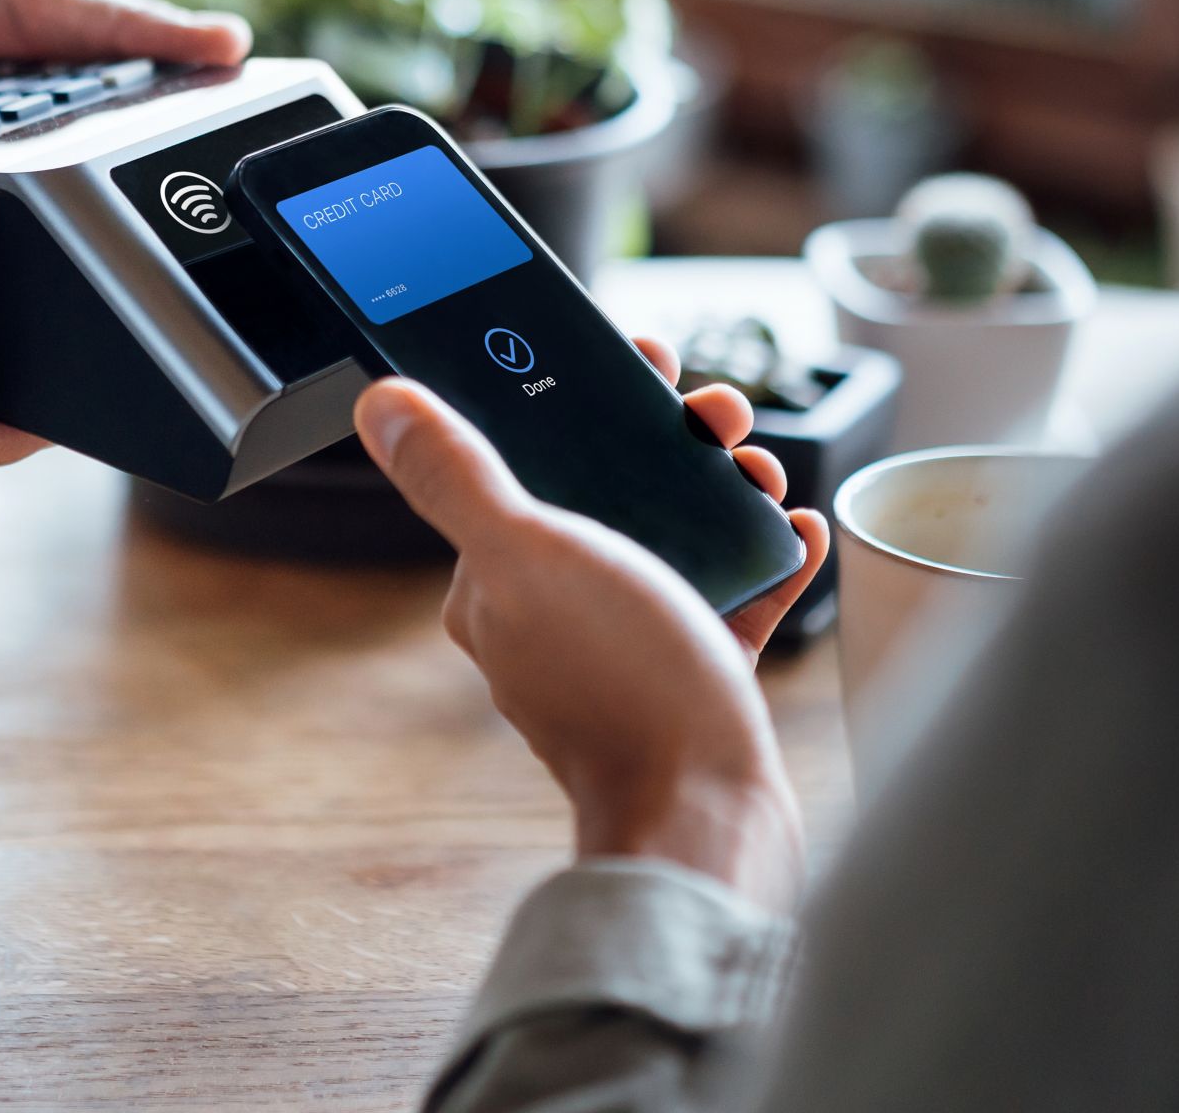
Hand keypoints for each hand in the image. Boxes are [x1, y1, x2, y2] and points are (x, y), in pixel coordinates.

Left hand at [354, 340, 829, 908]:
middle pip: (611, 491)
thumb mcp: (529, 556)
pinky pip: (732, 595)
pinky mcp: (695, 675)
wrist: (711, 815)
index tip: (641, 362)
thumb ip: (457, 478)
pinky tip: (798, 533)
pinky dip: (767, 558)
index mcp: (498, 580)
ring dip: (726, 490)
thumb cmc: (620, 688)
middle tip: (723, 414)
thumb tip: (380, 405)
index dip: (581, 401)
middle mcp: (555, 611)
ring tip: (764, 475)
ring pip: (677, 536)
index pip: (526, 461)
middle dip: (673, 440)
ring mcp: (627, 644)